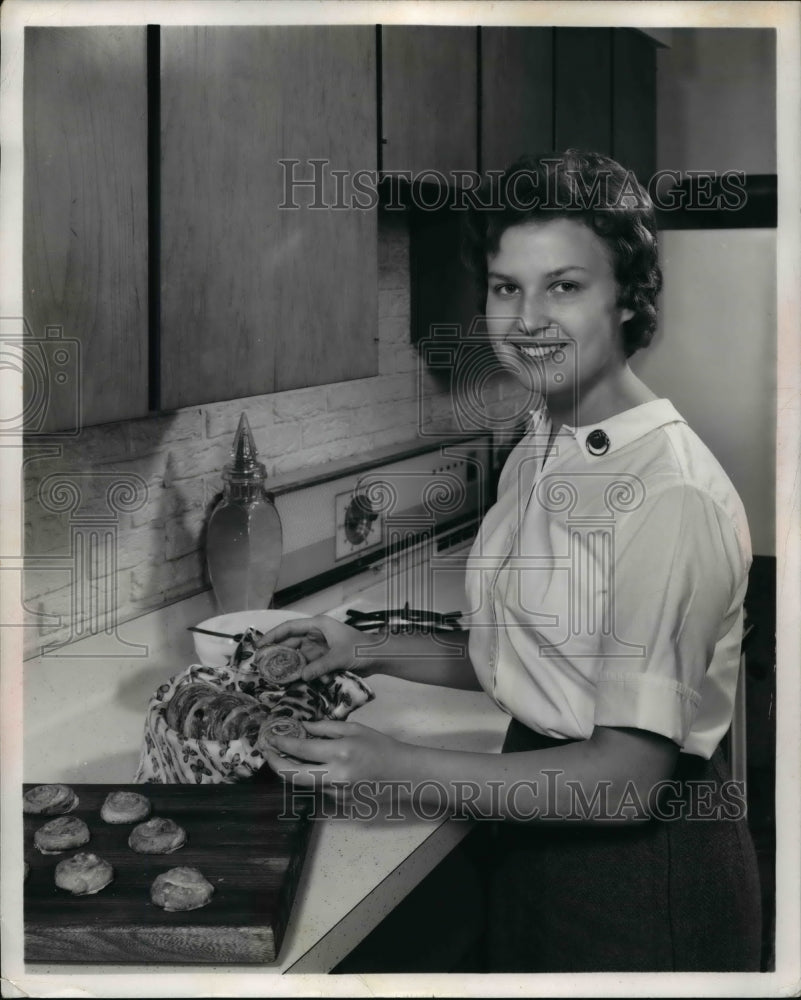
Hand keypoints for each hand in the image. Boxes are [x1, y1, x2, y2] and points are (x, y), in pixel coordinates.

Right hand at [255, 615, 376, 681]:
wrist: (377, 656)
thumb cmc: (361, 649)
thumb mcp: (339, 656)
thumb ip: (320, 666)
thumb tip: (302, 676)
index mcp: (318, 625)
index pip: (290, 627)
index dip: (273, 635)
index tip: (260, 645)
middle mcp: (316, 634)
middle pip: (291, 641)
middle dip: (277, 651)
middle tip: (261, 663)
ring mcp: (319, 646)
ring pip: (298, 653)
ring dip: (287, 662)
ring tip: (272, 673)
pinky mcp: (323, 657)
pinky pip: (307, 662)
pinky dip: (299, 669)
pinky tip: (289, 678)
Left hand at [260, 719, 418, 805]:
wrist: (401, 773)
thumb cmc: (379, 745)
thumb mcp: (354, 729)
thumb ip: (326, 728)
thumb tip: (302, 727)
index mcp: (340, 752)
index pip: (302, 749)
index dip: (282, 743)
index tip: (271, 737)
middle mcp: (336, 775)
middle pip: (294, 775)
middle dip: (276, 764)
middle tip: (268, 752)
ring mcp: (337, 792)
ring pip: (305, 783)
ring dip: (293, 769)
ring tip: (286, 755)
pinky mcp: (340, 802)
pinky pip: (319, 787)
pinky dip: (312, 776)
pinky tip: (314, 767)